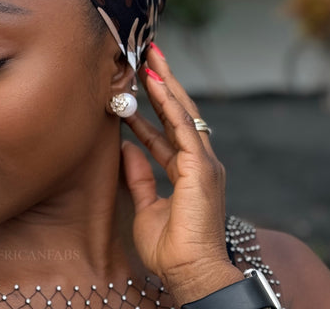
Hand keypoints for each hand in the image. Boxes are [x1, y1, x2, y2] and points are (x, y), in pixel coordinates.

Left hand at [121, 45, 242, 306]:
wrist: (190, 273)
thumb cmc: (171, 248)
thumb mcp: (146, 206)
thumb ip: (139, 176)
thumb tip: (126, 147)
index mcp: (188, 170)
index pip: (167, 130)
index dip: (152, 107)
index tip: (135, 86)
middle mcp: (199, 161)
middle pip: (178, 112)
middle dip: (162, 83)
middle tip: (146, 55)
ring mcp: (204, 162)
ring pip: (183, 111)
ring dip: (165, 82)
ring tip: (150, 56)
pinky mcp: (201, 166)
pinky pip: (182, 126)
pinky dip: (168, 102)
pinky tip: (155, 81)